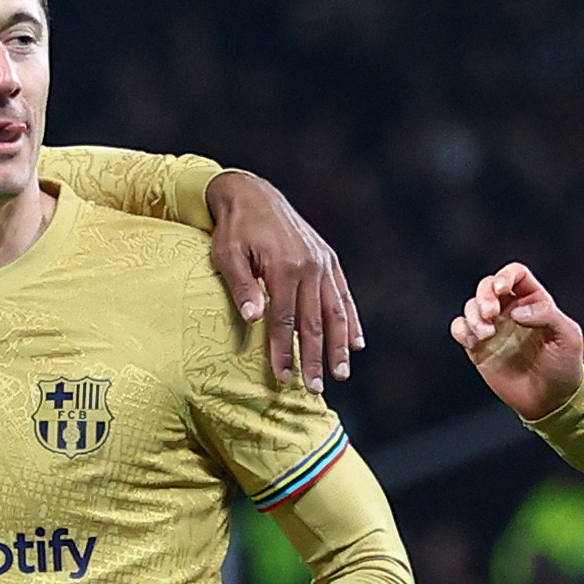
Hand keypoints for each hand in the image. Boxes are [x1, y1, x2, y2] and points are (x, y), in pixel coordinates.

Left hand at [207, 171, 362, 392]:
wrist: (252, 193)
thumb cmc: (233, 229)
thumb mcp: (227, 255)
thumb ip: (241, 287)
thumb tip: (254, 319)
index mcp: (284, 267)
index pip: (285, 321)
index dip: (285, 352)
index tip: (284, 378)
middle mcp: (309, 266)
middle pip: (314, 322)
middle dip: (315, 358)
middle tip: (316, 389)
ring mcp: (322, 262)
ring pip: (335, 312)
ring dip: (339, 346)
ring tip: (341, 374)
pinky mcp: (328, 259)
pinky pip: (343, 294)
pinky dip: (351, 320)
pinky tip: (357, 343)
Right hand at [450, 264, 583, 421]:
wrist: (551, 399)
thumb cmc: (565, 365)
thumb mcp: (568, 336)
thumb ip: (547, 315)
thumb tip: (514, 311)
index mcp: (534, 301)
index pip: (515, 274)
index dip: (505, 276)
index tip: (501, 290)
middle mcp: (511, 310)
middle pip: (487, 285)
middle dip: (484, 296)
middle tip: (490, 314)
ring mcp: (494, 328)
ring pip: (471, 306)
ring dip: (473, 315)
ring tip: (486, 334)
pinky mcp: (479, 348)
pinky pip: (460, 329)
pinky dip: (462, 330)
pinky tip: (475, 342)